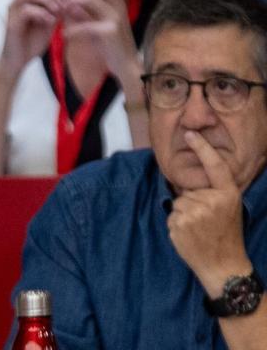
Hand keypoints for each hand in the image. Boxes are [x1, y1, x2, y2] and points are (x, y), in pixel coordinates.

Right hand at [1, 0, 67, 73]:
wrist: (18, 61)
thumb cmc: (32, 43)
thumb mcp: (48, 23)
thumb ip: (55, 11)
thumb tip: (68, 0)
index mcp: (24, 1)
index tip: (66, 0)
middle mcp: (15, 3)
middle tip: (62, 5)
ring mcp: (12, 12)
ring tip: (56, 11)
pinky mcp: (12, 24)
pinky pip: (26, 10)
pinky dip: (42, 14)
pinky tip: (50, 22)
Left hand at [61, 0, 141, 85]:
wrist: (126, 67)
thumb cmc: (111, 47)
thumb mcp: (96, 27)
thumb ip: (85, 15)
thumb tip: (70, 4)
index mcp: (115, 5)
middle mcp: (118, 8)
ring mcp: (115, 19)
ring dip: (73, 1)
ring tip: (62, 9)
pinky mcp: (110, 32)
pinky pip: (87, 25)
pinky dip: (73, 29)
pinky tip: (64, 35)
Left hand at [168, 131, 251, 296]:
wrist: (224, 265)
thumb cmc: (225, 235)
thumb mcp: (227, 209)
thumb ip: (212, 193)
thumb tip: (187, 182)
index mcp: (228, 194)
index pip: (214, 166)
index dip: (202, 148)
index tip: (189, 133)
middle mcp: (213, 200)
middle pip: (187, 191)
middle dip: (191, 203)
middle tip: (207, 222)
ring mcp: (195, 213)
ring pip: (178, 203)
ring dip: (183, 215)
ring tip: (199, 230)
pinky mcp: (180, 224)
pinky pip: (171, 216)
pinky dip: (176, 225)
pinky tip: (190, 236)